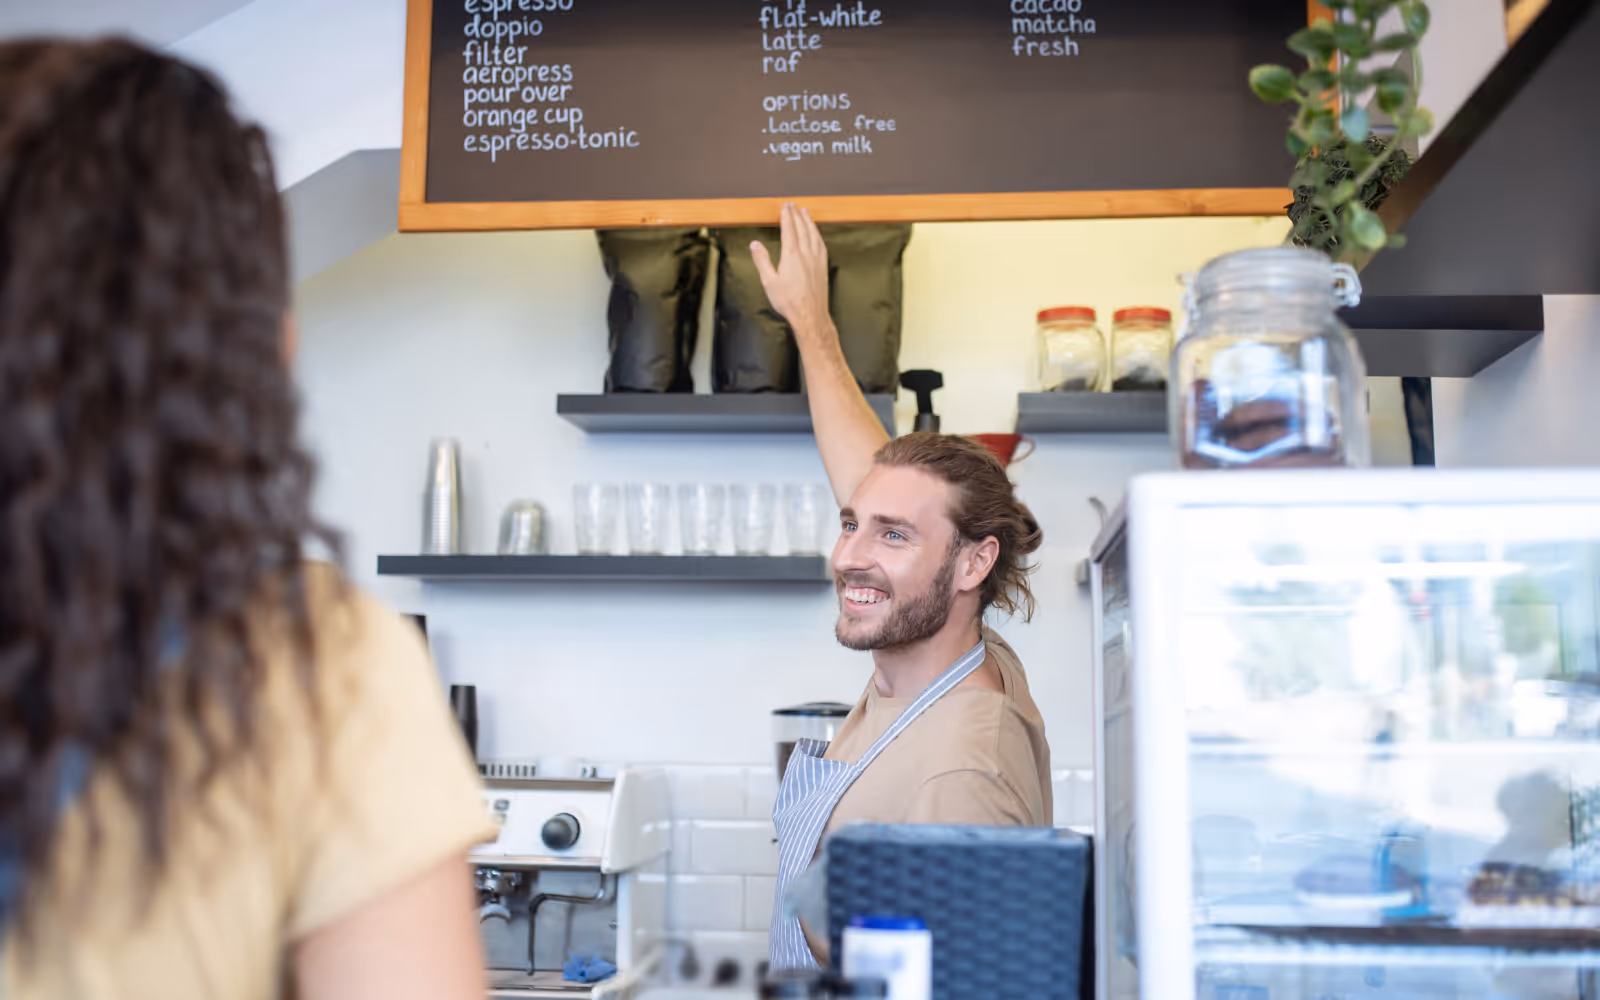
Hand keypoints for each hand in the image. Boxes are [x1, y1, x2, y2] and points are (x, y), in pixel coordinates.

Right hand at [751, 202, 830, 337]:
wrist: (810, 316)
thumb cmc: (789, 302)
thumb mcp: (769, 282)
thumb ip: (762, 261)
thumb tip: (755, 244)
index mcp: (791, 256)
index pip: (789, 230)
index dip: (787, 217)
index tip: (785, 206)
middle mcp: (806, 254)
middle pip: (802, 229)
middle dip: (797, 215)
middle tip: (793, 205)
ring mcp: (817, 260)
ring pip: (813, 235)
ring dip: (809, 222)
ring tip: (806, 213)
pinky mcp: (823, 267)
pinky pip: (821, 245)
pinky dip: (818, 235)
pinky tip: (817, 234)